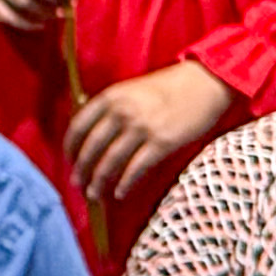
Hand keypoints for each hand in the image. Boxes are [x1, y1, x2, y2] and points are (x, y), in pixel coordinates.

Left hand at [66, 61, 238, 207]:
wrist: (206, 82)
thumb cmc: (169, 87)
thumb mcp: (132, 89)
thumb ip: (112, 107)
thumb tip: (93, 135)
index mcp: (111, 96)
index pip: (78, 126)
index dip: (71, 147)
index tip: (69, 160)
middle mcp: (122, 112)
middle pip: (91, 149)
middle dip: (81, 170)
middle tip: (77, 184)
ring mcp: (141, 128)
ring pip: (110, 163)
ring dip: (99, 182)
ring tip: (94, 194)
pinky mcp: (162, 143)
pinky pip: (136, 170)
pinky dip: (125, 184)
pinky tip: (119, 193)